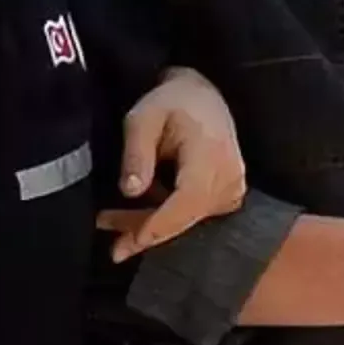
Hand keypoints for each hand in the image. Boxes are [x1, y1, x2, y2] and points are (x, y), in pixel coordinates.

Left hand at [97, 66, 246, 261]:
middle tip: (113, 247)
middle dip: (147, 231)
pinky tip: (138, 217)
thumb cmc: (171, 102)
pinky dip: (165, 219)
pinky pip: (193, 216)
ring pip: (188, 221)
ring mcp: (232, 190)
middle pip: (187, 217)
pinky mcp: (228, 197)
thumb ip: (137, 154)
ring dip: (150, 226)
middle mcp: (230, 178)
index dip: (161, 223)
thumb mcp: (143, 118)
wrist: (203, 97)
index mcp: (212, 155)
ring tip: (111, 223)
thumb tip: (131, 192)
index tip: (133, 240)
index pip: (189, 199)